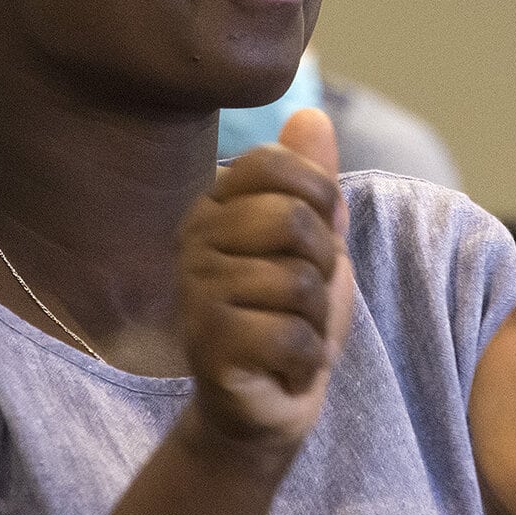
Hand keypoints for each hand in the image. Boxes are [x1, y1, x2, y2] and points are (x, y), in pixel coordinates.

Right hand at [178, 108, 355, 457]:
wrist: (268, 402)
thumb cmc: (289, 314)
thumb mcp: (314, 241)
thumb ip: (313, 181)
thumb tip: (311, 112)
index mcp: (216, 204)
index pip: (276, 164)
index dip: (319, 199)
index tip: (316, 239)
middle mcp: (194, 239)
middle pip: (293, 222)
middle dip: (321, 269)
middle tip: (301, 299)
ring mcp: (195, 292)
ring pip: (297, 282)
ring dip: (315, 319)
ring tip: (290, 334)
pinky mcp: (207, 345)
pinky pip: (290, 335)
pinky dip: (306, 357)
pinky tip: (283, 367)